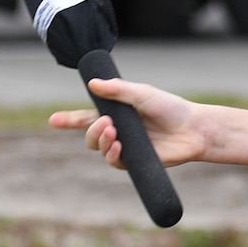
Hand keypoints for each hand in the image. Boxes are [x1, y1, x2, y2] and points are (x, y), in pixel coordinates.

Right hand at [49, 77, 209, 169]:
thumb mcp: (144, 93)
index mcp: (118, 113)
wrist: (194, 129)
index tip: (53, 120)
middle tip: (107, 123)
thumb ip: (119, 90)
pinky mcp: (134, 162)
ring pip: (99, 148)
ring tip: (113, 132)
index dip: (69, 119)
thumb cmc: (171, 108)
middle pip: (90, 135)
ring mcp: (126, 147)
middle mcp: (119, 131)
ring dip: (101, 140)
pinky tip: (118, 147)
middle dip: (91, 130)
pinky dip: (112, 154)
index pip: (88, 117)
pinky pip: (113, 161)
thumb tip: (93, 84)